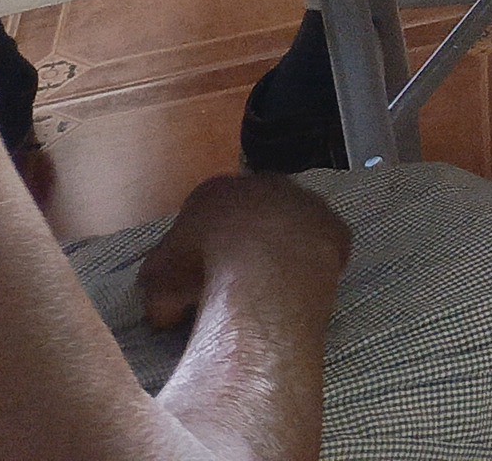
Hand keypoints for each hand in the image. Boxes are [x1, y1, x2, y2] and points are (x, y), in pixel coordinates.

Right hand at [134, 173, 350, 334]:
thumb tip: (164, 306)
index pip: (205, 213)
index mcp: (213, 191)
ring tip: (271, 286)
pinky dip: (312, 262)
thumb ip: (158, 287)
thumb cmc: (202, 273)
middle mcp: (261, 185)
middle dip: (245, 240)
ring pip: (291, 224)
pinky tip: (301, 286)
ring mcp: (303, 202)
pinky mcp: (334, 226)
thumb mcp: (157, 285)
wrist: (263, 272)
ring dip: (283, 249)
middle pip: (251, 212)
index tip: (200, 272)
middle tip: (238, 279)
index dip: (201, 245)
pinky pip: (321, 245)